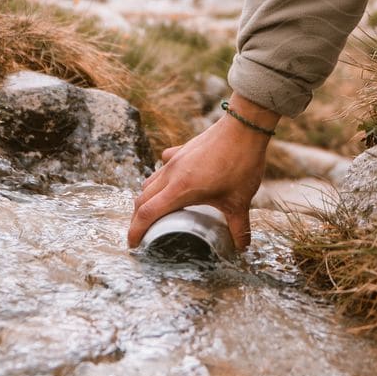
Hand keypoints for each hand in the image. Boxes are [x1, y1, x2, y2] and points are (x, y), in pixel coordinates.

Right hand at [126, 111, 272, 252]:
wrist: (243, 127)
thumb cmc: (241, 163)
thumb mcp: (240, 201)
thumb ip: (239, 227)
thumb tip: (242, 248)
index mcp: (180, 189)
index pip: (147, 213)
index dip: (136, 231)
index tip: (133, 244)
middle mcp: (171, 174)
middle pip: (142, 199)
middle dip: (137, 219)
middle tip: (142, 234)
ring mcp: (175, 160)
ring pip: (150, 182)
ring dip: (146, 198)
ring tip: (154, 211)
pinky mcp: (182, 150)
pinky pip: (163, 166)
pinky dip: (161, 178)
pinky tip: (172, 182)